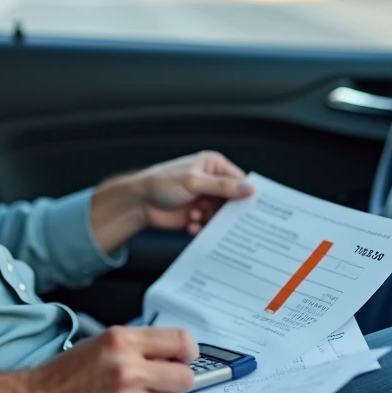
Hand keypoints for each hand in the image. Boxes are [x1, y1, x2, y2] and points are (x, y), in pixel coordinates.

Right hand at [16, 326, 196, 392]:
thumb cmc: (65, 375)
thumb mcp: (100, 343)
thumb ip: (137, 344)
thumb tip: (172, 352)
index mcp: (121, 341)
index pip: (180, 341)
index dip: (187, 351)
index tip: (185, 357)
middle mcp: (127, 369)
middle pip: (184, 377)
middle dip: (175, 380)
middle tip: (159, 382)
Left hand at [133, 151, 250, 234]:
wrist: (139, 202)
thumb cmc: (161, 183)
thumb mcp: (194, 182)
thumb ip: (222, 186)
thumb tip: (249, 189)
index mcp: (213, 166)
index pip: (239, 180)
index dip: (246, 193)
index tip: (253, 208)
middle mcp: (211, 182)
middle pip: (232, 200)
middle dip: (228, 211)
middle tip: (226, 219)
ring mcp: (204, 199)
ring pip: (221, 215)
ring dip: (211, 219)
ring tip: (196, 216)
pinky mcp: (197, 215)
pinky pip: (210, 225)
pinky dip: (202, 227)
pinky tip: (191, 224)